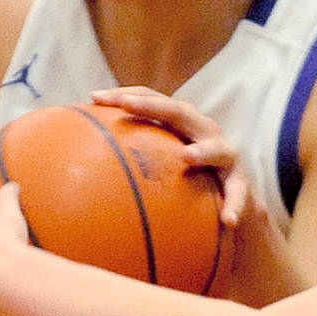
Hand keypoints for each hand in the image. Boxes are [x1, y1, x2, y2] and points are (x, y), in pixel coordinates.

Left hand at [92, 86, 252, 227]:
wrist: (231, 198)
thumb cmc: (184, 178)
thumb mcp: (158, 163)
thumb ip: (129, 158)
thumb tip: (76, 164)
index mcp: (181, 123)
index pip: (152, 99)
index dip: (125, 94)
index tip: (94, 97)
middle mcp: (204, 131)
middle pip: (179, 112)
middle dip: (152, 105)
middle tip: (126, 104)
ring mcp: (225, 154)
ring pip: (217, 149)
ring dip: (203, 151)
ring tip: (188, 158)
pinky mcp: (240, 181)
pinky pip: (238, 193)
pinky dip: (235, 205)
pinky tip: (227, 221)